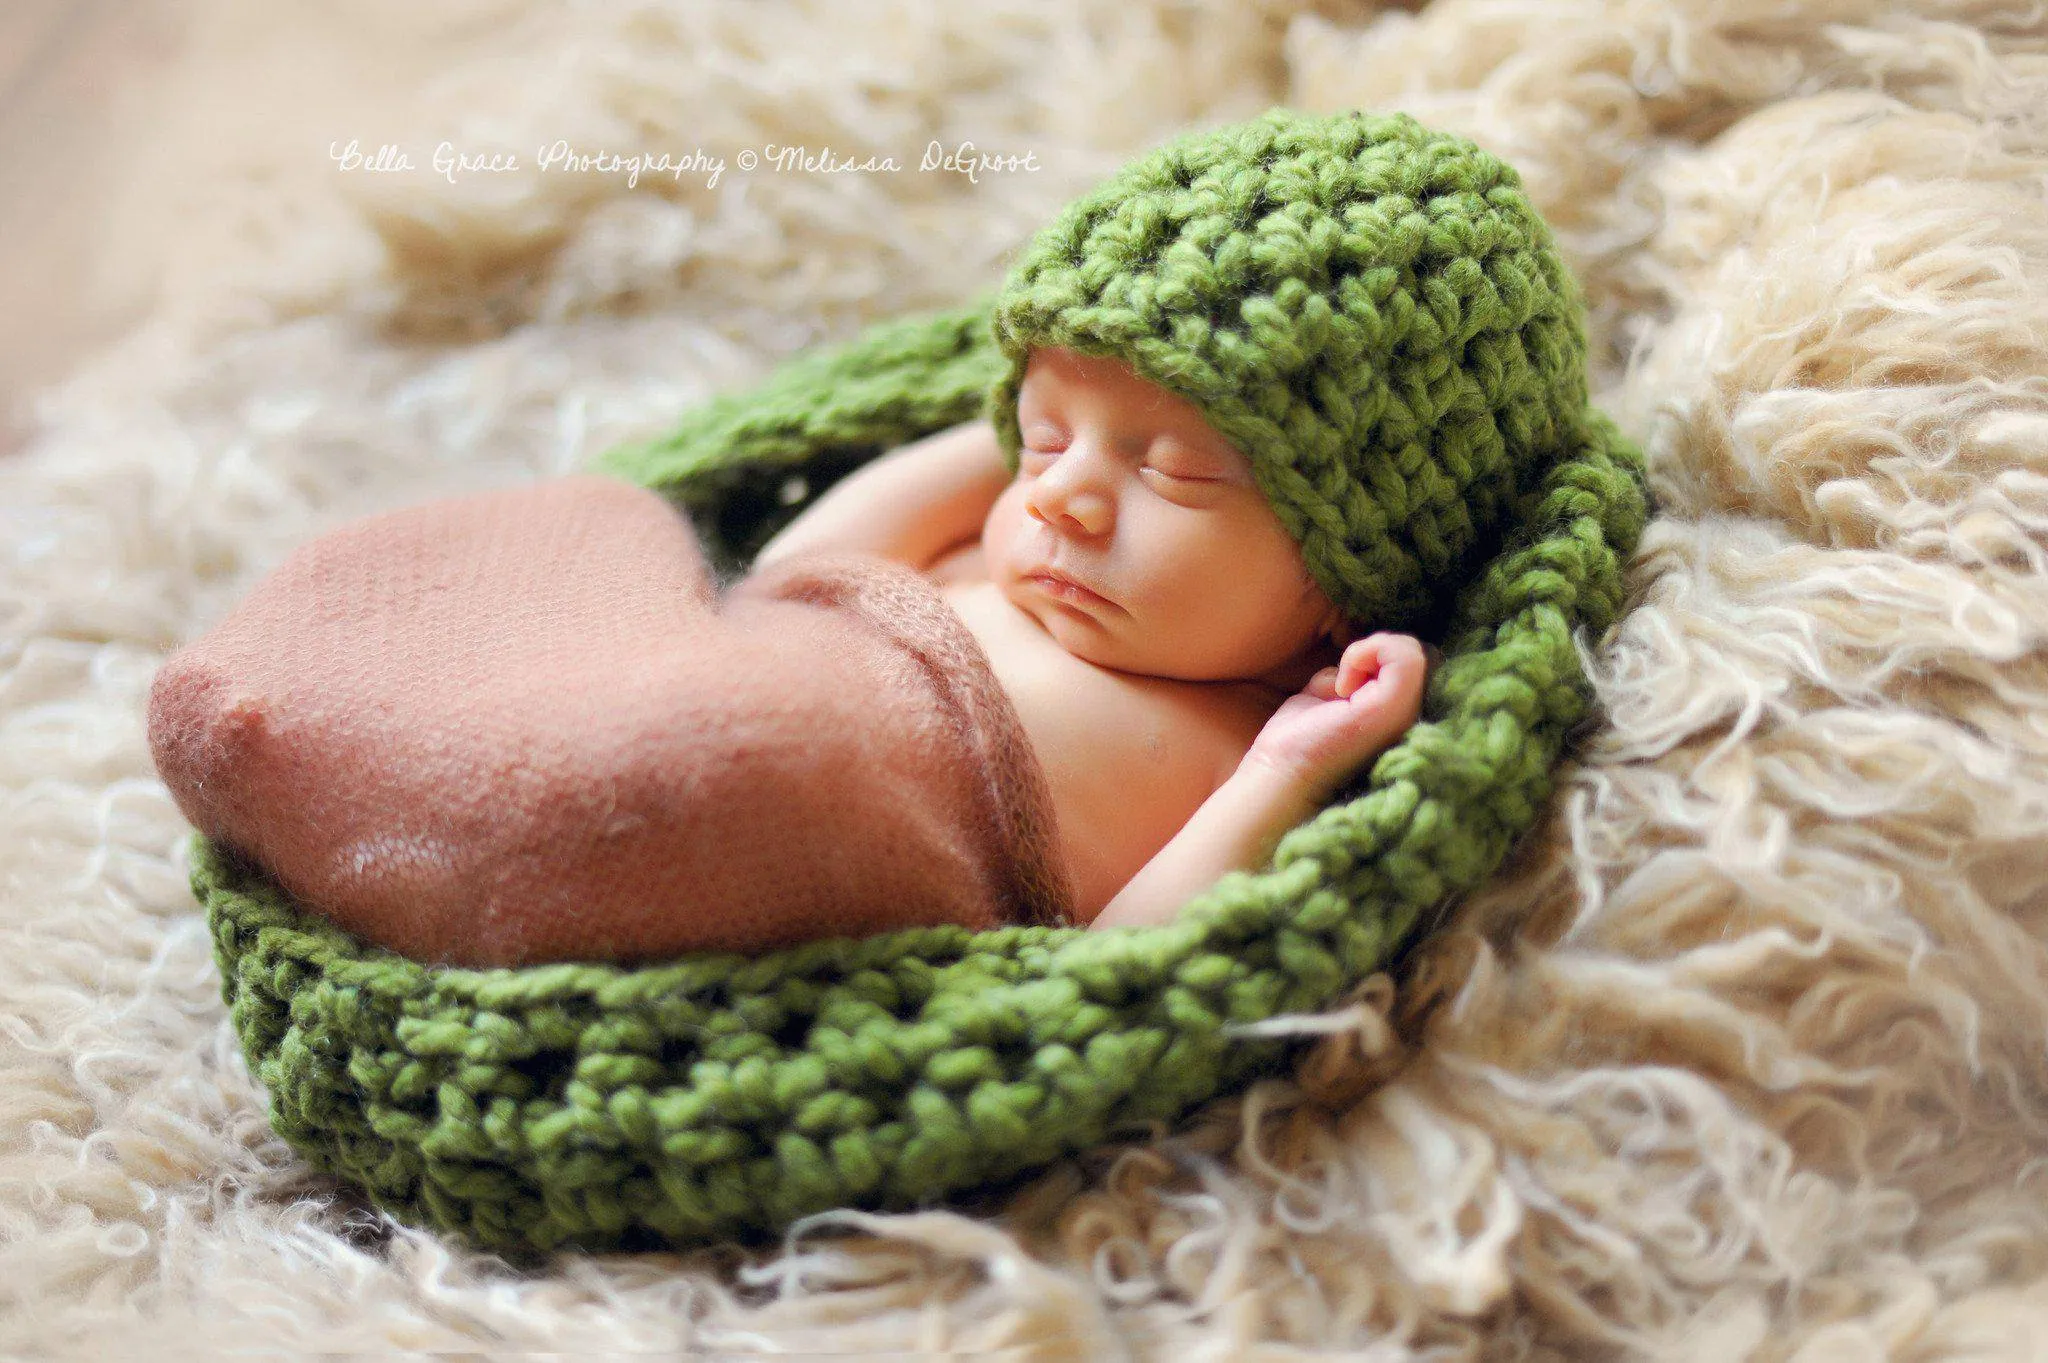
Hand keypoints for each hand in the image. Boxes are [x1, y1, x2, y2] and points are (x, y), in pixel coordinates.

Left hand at [1245, 633, 1429, 795]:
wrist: (1283, 774)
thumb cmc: (1299, 739)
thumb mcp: (1327, 693)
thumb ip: (1350, 676)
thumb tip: (1359, 658)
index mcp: (1399, 716)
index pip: (1411, 664)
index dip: (1379, 658)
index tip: (1345, 684)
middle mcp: (1412, 719)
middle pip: (1414, 656)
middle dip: (1374, 652)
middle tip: (1344, 683)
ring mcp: (1406, 716)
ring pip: (1412, 653)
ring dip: (1369, 652)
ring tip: (1342, 686)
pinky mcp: (1393, 711)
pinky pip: (1405, 657)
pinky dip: (1368, 651)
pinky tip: (1342, 685)